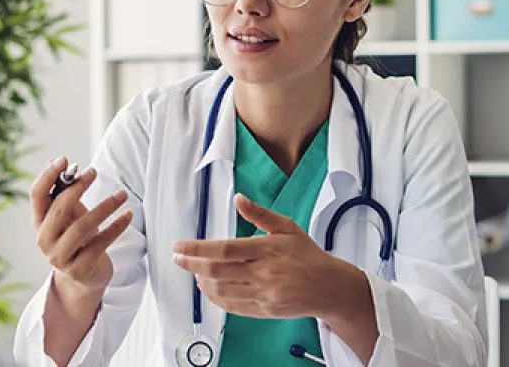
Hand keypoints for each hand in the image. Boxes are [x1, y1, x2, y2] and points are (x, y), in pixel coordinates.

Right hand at [31, 157, 132, 291]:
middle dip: (77, 188)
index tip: (64, 159)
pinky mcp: (79, 270)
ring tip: (122, 194)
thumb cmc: (77, 238)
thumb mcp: (70, 214)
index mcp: (39, 223)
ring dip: (104, 207)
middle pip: (58, 210)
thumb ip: (62, 191)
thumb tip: (54, 160)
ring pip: (82, 227)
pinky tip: (128, 215)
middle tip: (93, 172)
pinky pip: (100, 244)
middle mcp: (44, 240)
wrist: (85, 276)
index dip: (47, 176)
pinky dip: (116, 228)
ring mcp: (60, 257)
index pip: (36, 196)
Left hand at [172, 194, 365, 319]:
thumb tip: (239, 199)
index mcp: (267, 249)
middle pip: (216, 270)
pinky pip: (232, 306)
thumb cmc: (308, 256)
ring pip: (221, 289)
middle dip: (191, 264)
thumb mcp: (287, 228)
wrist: (330, 288)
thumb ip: (260, 214)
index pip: (224, 248)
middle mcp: (263, 273)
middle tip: (178, 258)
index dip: (197, 248)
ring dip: (202, 281)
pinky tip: (208, 288)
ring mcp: (263, 294)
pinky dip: (215, 298)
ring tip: (194, 271)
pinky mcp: (264, 310)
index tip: (180, 246)